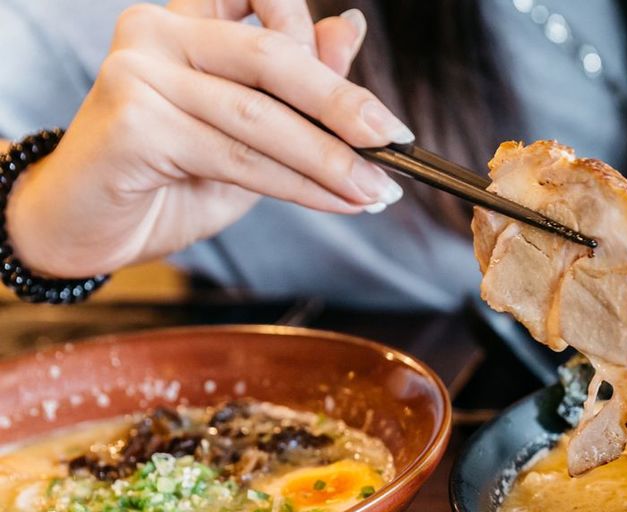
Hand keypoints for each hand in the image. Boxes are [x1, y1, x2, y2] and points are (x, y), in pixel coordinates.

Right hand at [6, 1, 408, 278]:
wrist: (86, 229)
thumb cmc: (166, 179)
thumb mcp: (246, 130)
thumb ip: (292, 85)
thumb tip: (350, 29)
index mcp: (186, 20)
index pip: (271, 15)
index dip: (328, 53)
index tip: (383, 114)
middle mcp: (156, 30)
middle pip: (272, 59)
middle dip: (344, 106)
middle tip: (395, 142)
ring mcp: (139, 70)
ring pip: (260, 116)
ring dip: (331, 159)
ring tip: (376, 190)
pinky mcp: (133, 120)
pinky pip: (237, 156)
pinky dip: (299, 185)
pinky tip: (338, 202)